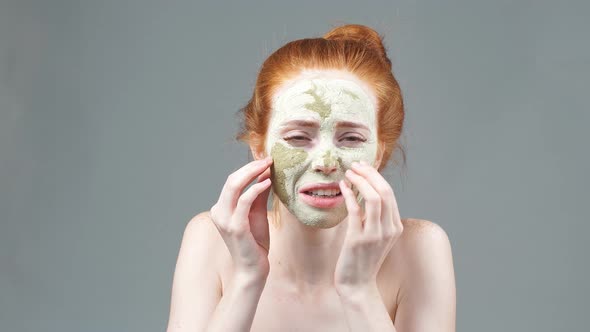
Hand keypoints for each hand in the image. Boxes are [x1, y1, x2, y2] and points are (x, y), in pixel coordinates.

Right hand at [209, 156, 273, 279]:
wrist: (253, 269)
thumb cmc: (255, 242)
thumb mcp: (257, 213)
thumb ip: (259, 194)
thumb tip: (265, 173)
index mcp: (221, 208)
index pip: (233, 181)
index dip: (249, 168)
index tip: (265, 160)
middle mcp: (219, 212)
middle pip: (232, 180)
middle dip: (250, 167)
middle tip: (268, 159)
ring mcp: (225, 220)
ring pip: (234, 186)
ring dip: (252, 173)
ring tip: (269, 166)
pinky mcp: (236, 227)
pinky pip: (244, 202)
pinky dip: (255, 189)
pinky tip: (267, 183)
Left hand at [334, 160, 402, 294]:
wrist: (357, 285)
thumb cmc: (362, 259)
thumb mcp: (375, 236)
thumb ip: (375, 216)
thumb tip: (365, 190)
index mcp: (396, 227)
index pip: (390, 194)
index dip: (376, 176)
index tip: (363, 166)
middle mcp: (389, 229)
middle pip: (385, 191)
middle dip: (370, 173)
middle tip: (355, 164)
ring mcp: (375, 235)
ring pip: (374, 198)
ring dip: (360, 180)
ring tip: (348, 172)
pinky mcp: (358, 239)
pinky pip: (355, 210)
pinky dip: (349, 194)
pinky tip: (342, 186)